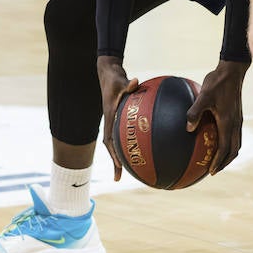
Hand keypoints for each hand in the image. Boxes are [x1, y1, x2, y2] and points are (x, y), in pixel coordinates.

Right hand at [97, 55, 138, 181]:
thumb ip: (128, 84)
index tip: (118, 165)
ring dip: (121, 156)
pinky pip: (124, 134)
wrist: (108, 73)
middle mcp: (111, 122)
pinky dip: (132, 142)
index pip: (108, 139)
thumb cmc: (114, 78)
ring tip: (131, 170)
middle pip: (111, 147)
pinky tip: (144, 146)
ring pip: (117, 142)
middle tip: (118, 178)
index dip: (113, 153)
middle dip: (115, 162)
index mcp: (109, 117)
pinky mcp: (119, 118)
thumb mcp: (120, 80)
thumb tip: (136, 82)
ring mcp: (114, 121)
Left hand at [186, 60, 248, 173]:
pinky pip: (235, 133)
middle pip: (234, 150)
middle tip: (213, 169)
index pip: (226, 148)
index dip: (219, 162)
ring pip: (236, 143)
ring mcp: (238, 119)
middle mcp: (236, 124)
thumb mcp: (204, 96)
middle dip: (224, 162)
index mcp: (228, 122)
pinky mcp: (237, 114)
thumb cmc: (217, 82)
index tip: (211, 171)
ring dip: (228, 154)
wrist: (233, 70)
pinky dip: (228, 142)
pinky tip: (217, 136)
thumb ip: (195, 112)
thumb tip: (187, 129)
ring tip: (217, 159)